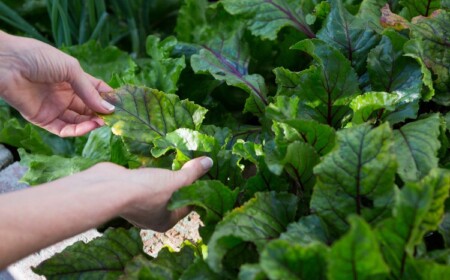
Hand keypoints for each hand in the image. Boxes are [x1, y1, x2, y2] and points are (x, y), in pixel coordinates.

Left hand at [0, 31, 114, 136]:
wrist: (7, 63)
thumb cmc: (38, 58)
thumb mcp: (71, 69)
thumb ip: (89, 91)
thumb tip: (109, 109)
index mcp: (73, 79)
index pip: (96, 91)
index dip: (108, 98)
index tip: (121, 105)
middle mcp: (65, 95)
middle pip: (89, 108)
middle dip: (101, 113)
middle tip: (114, 118)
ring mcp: (55, 108)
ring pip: (78, 121)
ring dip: (91, 123)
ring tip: (102, 123)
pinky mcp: (43, 120)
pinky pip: (64, 129)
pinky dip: (78, 131)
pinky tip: (89, 126)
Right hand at [0, 157, 212, 267]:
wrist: (108, 188)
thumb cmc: (146, 191)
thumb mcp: (175, 181)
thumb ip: (192, 173)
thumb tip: (209, 162)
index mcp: (166, 221)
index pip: (189, 205)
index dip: (199, 189)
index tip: (206, 174)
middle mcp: (152, 217)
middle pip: (174, 197)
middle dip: (182, 181)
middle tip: (192, 164)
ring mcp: (138, 205)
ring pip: (159, 190)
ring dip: (165, 177)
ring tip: (177, 162)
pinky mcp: (127, 192)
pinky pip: (145, 183)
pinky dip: (151, 174)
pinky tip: (156, 163)